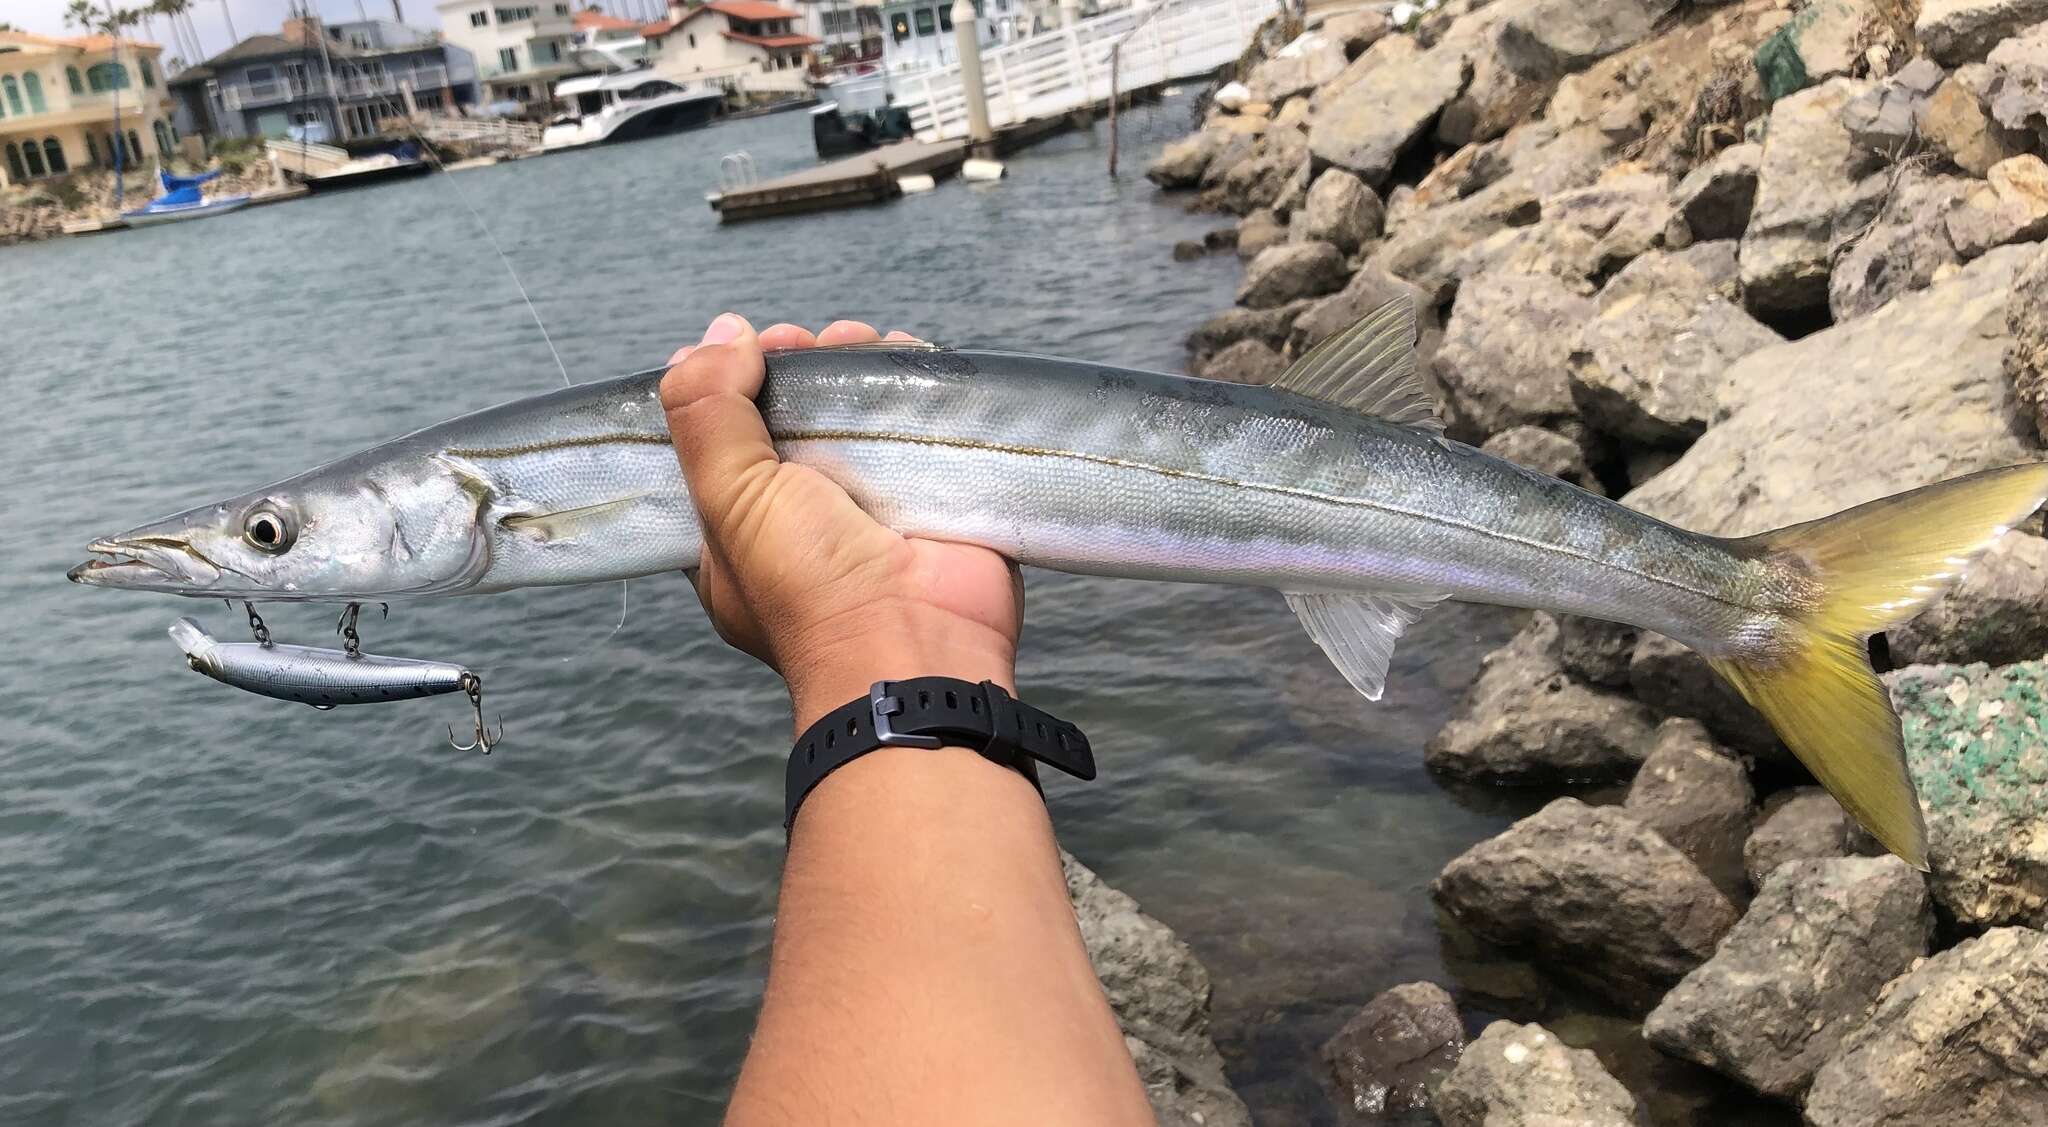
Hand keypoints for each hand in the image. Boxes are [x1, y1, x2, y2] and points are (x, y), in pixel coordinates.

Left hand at [660, 313, 1024, 732]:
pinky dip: (913, 381)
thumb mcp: (730, 497)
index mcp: (736, 532)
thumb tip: (722, 331)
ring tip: (862, 342)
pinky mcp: (931, 493)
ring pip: (853, 411)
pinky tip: (907, 355)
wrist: (919, 643)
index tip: (741, 351)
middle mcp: (801, 517)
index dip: (725, 386)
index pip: (718, 442)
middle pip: (790, 415)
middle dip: (796, 365)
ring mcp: (870, 504)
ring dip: (855, 363)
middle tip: (806, 344)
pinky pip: (916, 421)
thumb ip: (706, 411)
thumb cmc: (810, 584)